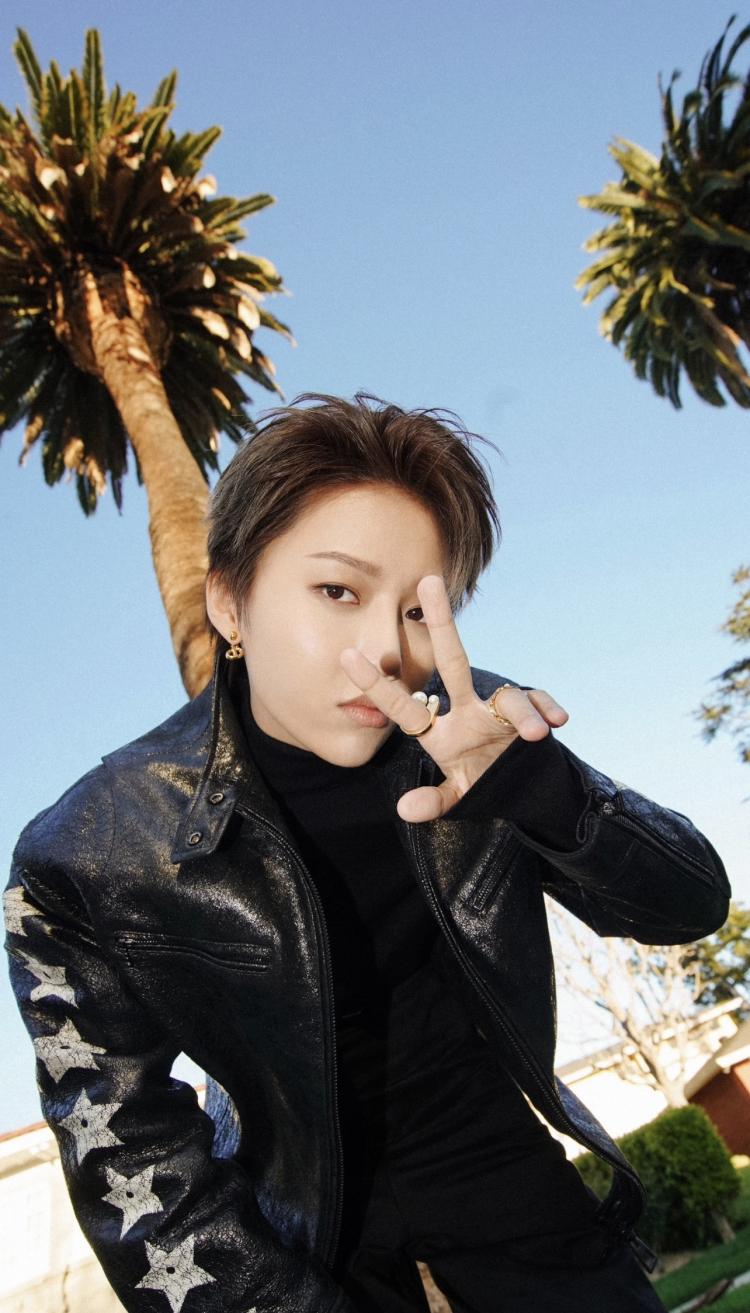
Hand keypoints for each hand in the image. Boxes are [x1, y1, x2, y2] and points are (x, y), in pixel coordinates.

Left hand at [339, 575, 568, 821]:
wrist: (523, 785)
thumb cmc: (481, 781)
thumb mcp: (458, 796)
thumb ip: (434, 801)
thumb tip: (405, 810)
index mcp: (439, 731)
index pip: (404, 706)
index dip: (377, 685)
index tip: (346, 658)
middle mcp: (465, 711)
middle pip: (452, 661)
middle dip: (441, 623)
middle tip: (429, 581)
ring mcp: (496, 712)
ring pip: (505, 698)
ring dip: (521, 712)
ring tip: (535, 734)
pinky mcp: (527, 718)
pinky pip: (538, 706)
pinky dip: (546, 710)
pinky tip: (557, 720)